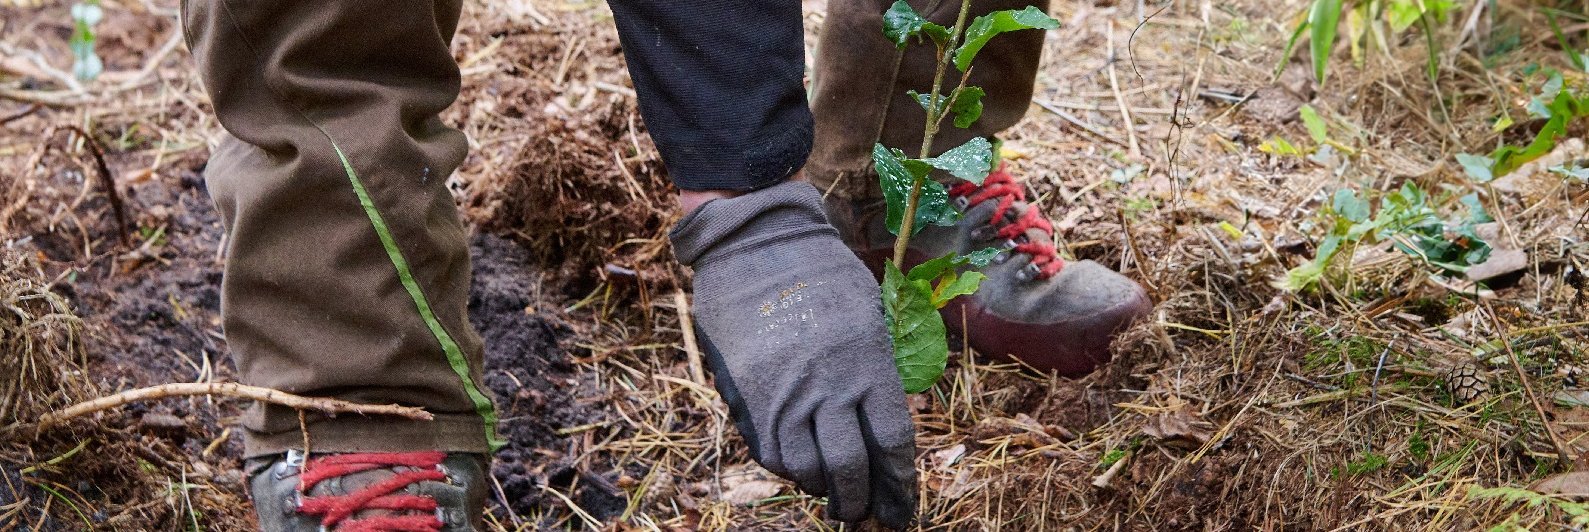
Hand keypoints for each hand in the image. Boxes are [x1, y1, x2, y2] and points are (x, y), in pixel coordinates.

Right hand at [671, 181, 917, 527]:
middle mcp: (827, 386)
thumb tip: (884, 420)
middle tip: (866, 514)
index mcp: (867, 364)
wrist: (755, 245)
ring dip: (824, 490)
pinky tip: (802, 468)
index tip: (903, 504)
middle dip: (861, 500)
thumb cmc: (822, 273)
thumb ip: (881, 367)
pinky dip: (789, 469)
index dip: (900, 482)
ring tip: (834, 496)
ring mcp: (784, 393)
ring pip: (806, 468)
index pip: (892, 442)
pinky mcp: (748, 395)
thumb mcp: (871, 311)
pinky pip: (770, 451)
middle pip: (850, 467)